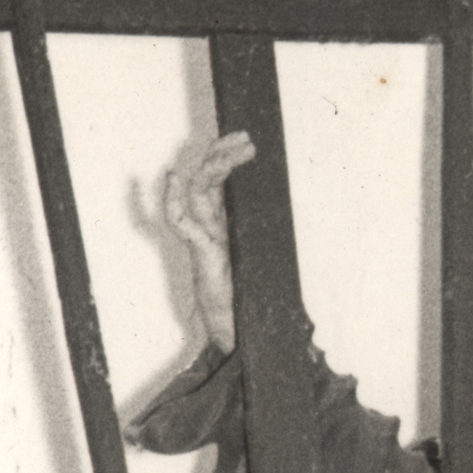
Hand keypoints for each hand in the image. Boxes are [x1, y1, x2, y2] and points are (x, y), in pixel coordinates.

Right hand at [162, 130, 255, 352]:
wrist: (239, 334)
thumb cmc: (249, 300)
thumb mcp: (262, 261)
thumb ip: (266, 240)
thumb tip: (302, 223)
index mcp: (223, 226)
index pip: (218, 183)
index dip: (226, 158)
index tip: (246, 141)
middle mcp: (210, 229)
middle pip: (207, 180)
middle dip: (223, 154)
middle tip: (245, 138)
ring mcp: (204, 239)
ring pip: (198, 192)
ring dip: (214, 166)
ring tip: (238, 150)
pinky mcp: (202, 256)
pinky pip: (181, 224)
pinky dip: (173, 201)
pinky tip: (171, 180)